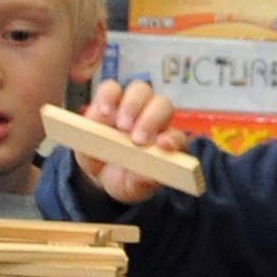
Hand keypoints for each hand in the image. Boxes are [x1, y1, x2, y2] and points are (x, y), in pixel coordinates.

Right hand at [79, 77, 184, 205]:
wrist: (99, 172)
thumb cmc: (124, 179)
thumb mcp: (131, 188)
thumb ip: (141, 183)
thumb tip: (147, 177)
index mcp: (165, 142)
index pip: (176, 136)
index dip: (172, 139)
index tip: (163, 146)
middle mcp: (152, 119)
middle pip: (161, 105)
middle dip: (151, 120)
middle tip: (137, 140)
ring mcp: (130, 107)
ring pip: (140, 90)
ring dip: (132, 105)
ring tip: (120, 126)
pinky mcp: (107, 102)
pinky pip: (110, 88)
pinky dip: (108, 96)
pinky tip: (104, 112)